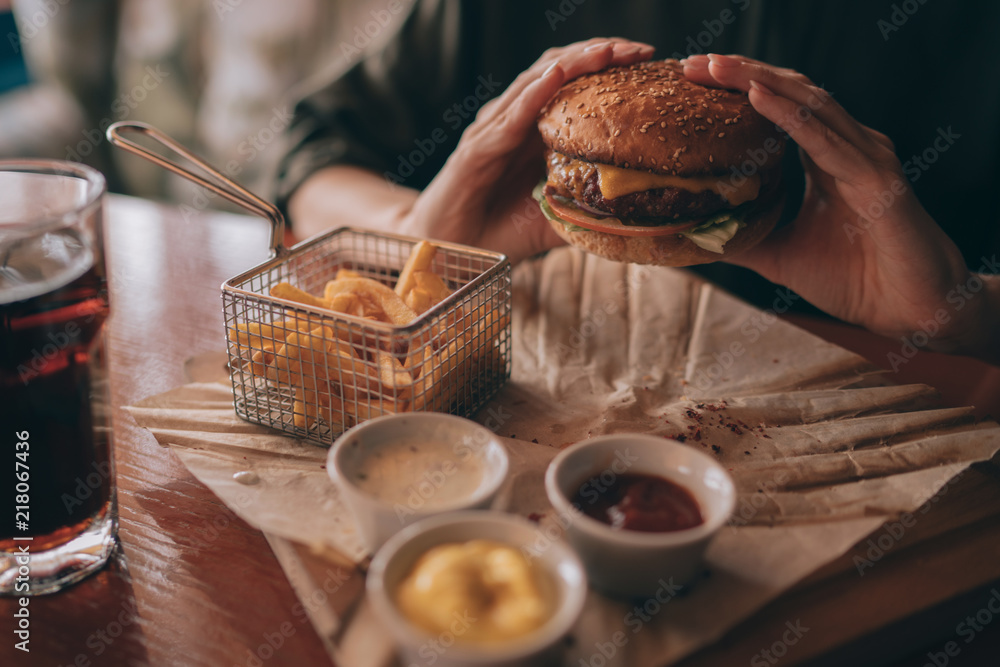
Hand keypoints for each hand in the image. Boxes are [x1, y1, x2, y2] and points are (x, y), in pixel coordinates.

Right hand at [403, 38, 654, 263]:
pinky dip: (532, 95)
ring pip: (534, 84)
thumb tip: (633, 215)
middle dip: (599, 54)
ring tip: (606, 51)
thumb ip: (586, 208)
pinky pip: (508, 119)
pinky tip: (555, 77)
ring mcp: (492, 131)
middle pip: (558, 69)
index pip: (574, 82)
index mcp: (534, 129)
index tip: (649, 61)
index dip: (609, 66)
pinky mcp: (475, 151)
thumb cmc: (499, 229)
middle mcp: (513, 119)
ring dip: (572, 64)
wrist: (448, 249)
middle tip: (640, 49)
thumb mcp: (555, 217)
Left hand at [681, 53, 996, 357]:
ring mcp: (865, 157)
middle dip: (742, 73)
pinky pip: (825, 139)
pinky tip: (757, 97)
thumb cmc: (855, 280)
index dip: (738, 87)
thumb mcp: (780, 256)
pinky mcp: (875, 178)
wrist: (909, 309)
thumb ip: (742, 239)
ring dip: (759, 81)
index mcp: (826, 157)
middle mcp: (847, 146)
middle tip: (695, 63)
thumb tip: (692, 235)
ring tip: (717, 68)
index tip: (694, 78)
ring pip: (808, 104)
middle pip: (791, 93)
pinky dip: (789, 116)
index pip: (779, 107)